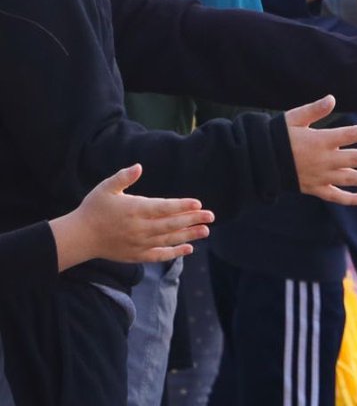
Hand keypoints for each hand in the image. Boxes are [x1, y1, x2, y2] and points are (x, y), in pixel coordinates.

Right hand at [49, 165, 213, 270]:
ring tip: (206, 231)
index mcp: (134, 210)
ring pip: (168, 240)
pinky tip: (188, 249)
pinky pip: (158, 255)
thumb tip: (139, 166)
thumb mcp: (106, 188)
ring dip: (188, 236)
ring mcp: (138, 244)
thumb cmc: (93, 208)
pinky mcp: (135, 255)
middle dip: (192, 220)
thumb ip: (123, 177)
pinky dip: (174, 253)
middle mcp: (139, 228)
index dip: (182, 206)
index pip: (163, 208)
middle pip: (171, 225)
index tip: (198, 204)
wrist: (79, 237)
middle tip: (211, 216)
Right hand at [285, 96, 356, 205]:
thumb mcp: (294, 118)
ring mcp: (321, 176)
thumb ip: (315, 109)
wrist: (261, 161)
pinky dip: (352, 199)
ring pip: (352, 179)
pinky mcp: (315, 189)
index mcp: (321, 140)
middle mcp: (325, 160)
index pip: (352, 135)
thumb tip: (332, 98)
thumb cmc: (278, 135)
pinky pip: (336, 196)